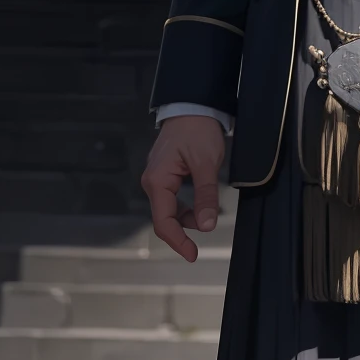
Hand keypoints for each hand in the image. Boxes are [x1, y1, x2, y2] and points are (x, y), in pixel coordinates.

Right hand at [142, 115, 226, 261]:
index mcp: (157, 181)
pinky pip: (172, 199)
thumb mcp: (206, 164)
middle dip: (182, 232)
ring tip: (207, 214)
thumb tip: (206, 226)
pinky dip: (186, 207)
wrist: (192, 105)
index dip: (177, 241)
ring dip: (187, 218)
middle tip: (199, 245)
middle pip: (164, 218)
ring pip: (169, 209)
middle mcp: (152, 182)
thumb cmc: (197, 130)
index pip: (163, 221)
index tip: (192, 255)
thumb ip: (206, 197)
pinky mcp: (165, 174)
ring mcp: (157, 178)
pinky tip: (200, 205)